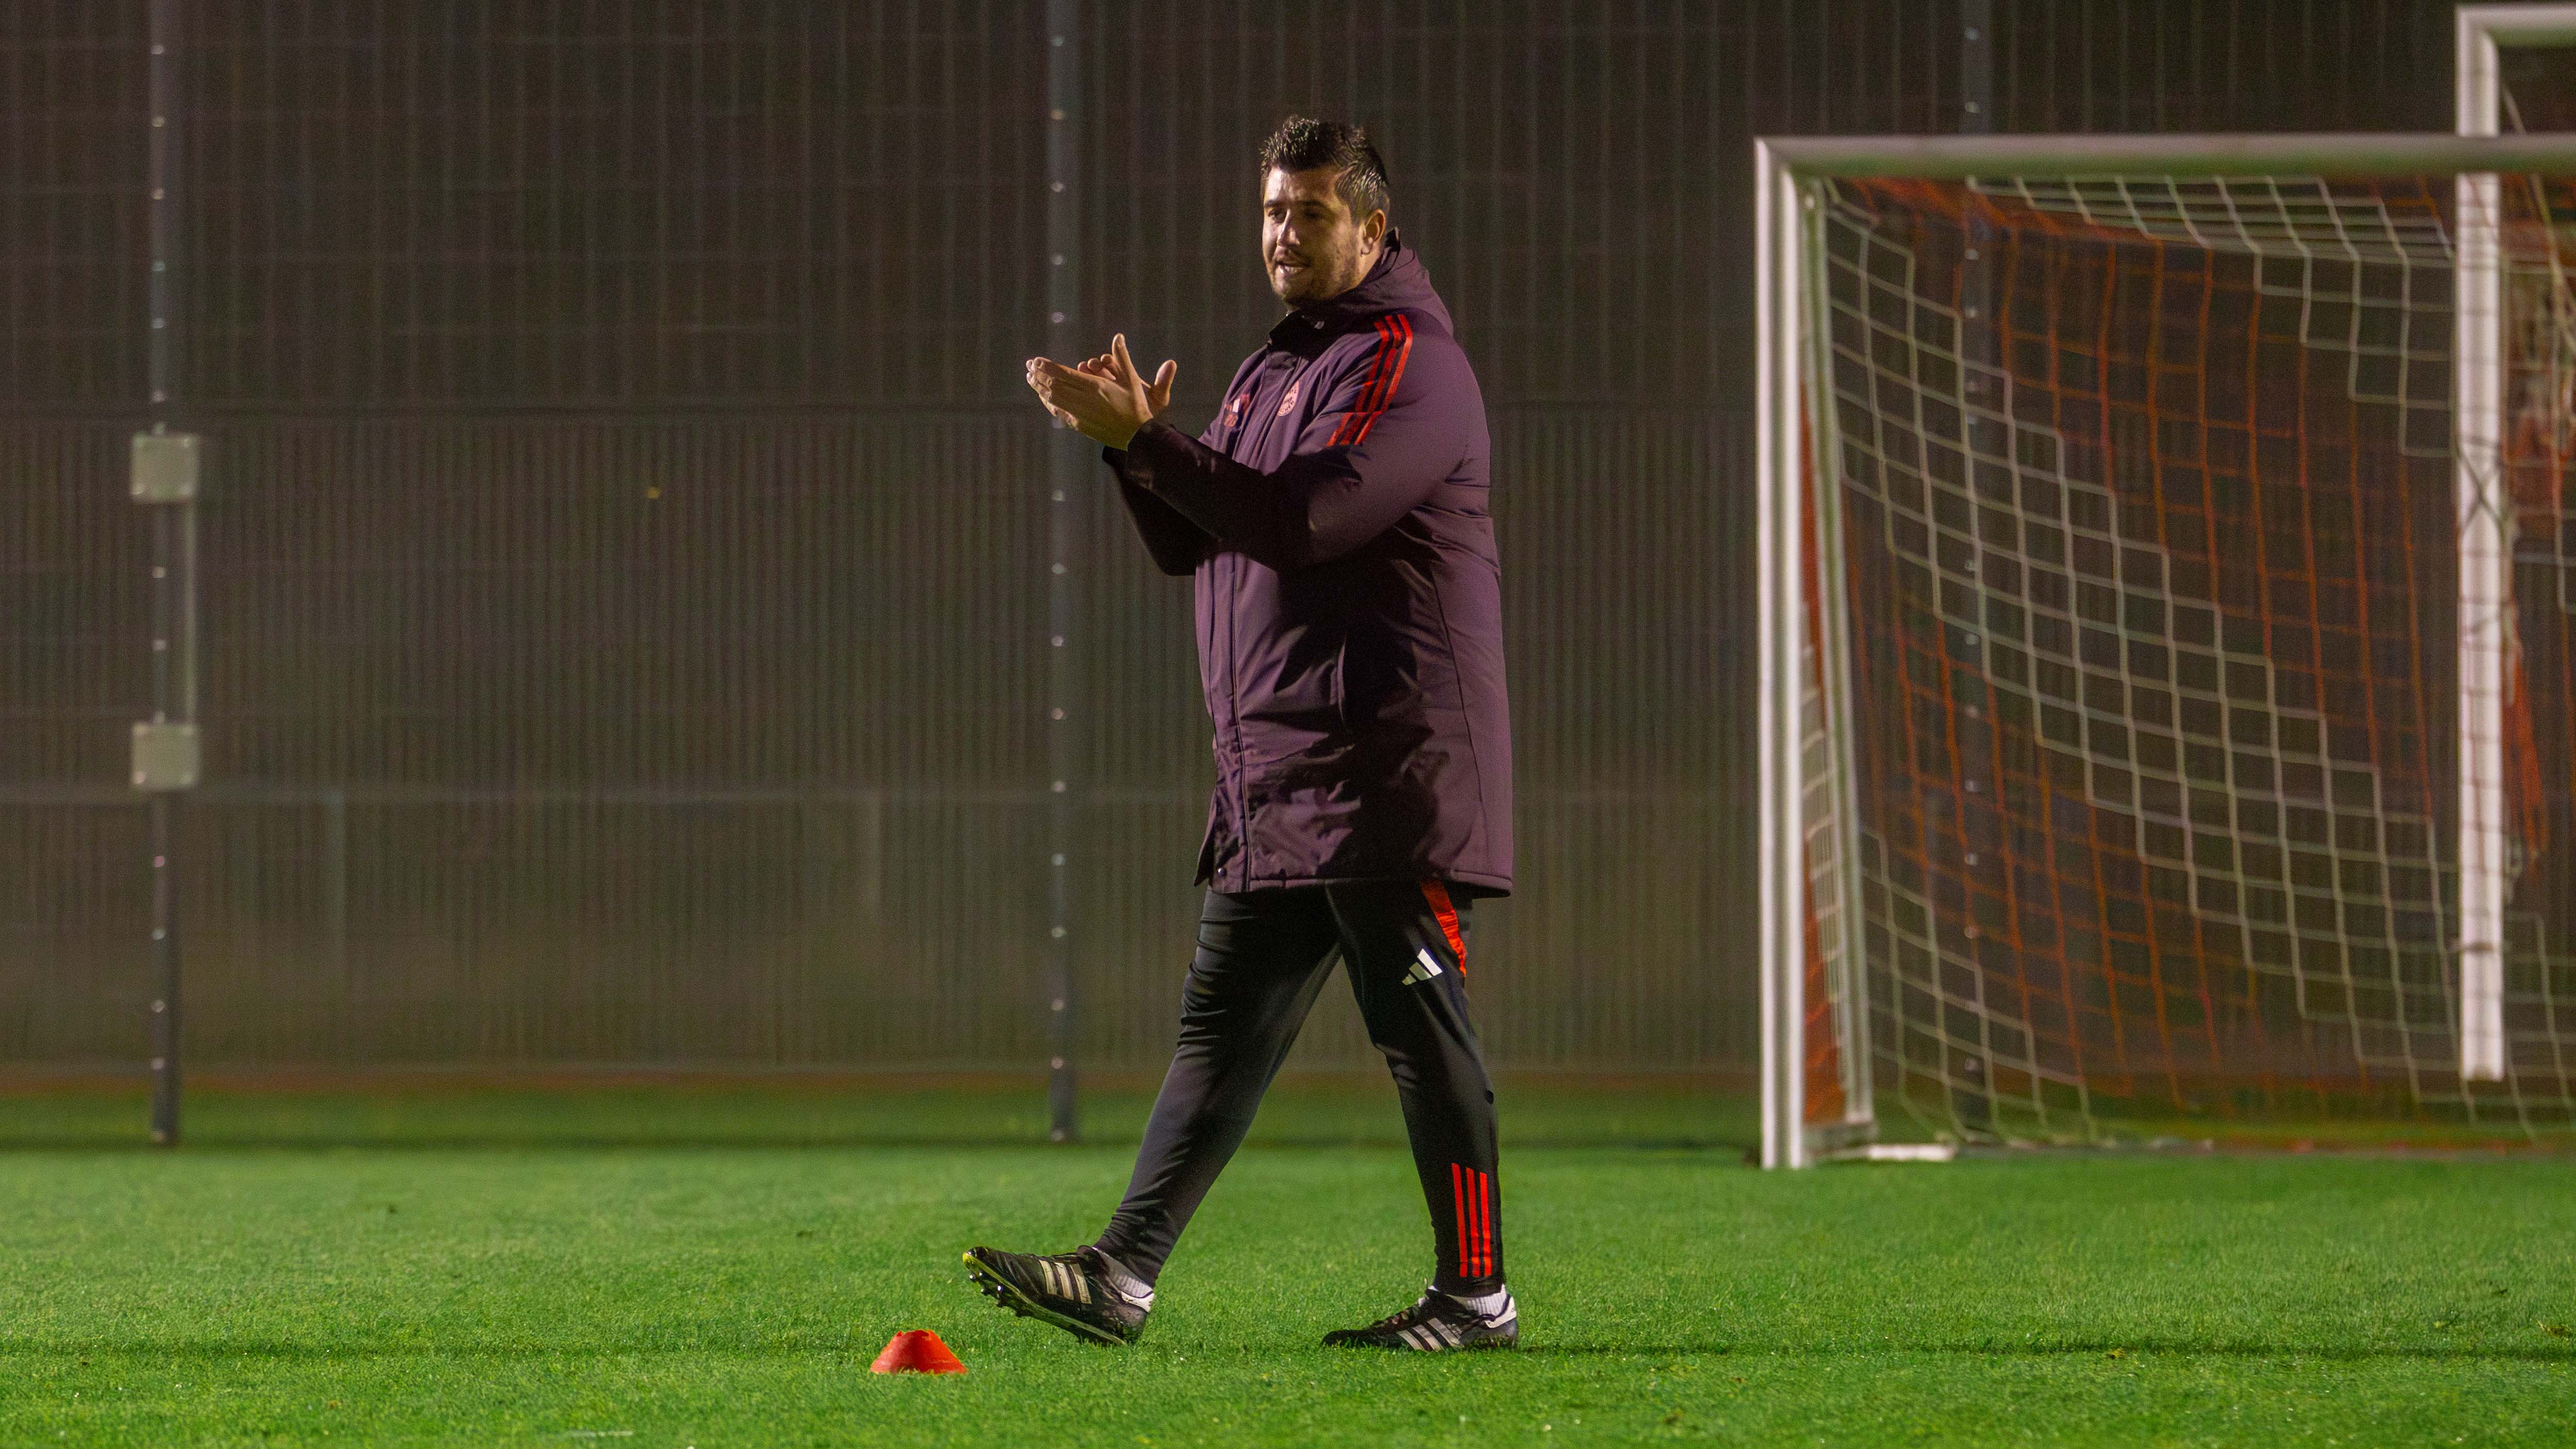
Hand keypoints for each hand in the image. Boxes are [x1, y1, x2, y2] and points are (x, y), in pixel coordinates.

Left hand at [1024, 333, 1175, 449]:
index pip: (1063, 374)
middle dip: (1038, 375)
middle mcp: (1084, 400)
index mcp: (1095, 386)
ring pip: (1053, 399)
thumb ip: (1122, 357)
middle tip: (1028, 365)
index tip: (1036, 360)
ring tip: (1030, 378)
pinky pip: (1058, 412)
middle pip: (1054, 386)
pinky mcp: (1079, 425)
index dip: (1047, 366)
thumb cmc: (1136, 405)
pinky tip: (1043, 395)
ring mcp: (1080, 414)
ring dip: (1039, 387)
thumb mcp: (1131, 379)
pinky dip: (1048, 402)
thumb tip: (1118, 336)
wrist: (1137, 436)